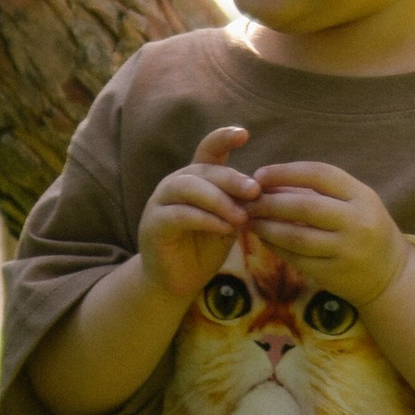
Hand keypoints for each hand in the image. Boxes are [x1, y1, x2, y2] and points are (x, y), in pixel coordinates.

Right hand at [135, 125, 258, 304]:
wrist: (178, 281)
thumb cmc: (205, 248)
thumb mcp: (229, 222)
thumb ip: (239, 204)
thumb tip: (262, 191)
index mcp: (197, 178)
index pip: (208, 150)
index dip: (223, 138)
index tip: (243, 134)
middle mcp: (176, 184)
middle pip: (203, 170)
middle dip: (231, 179)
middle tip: (255, 191)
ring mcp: (160, 202)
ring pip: (188, 187)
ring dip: (218, 199)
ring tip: (241, 217)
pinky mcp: (153, 224)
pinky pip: (179, 214)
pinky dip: (204, 219)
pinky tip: (223, 227)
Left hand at [245, 160, 408, 307]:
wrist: (391, 276)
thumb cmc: (366, 229)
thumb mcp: (355, 203)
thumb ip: (319, 191)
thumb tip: (270, 181)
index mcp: (362, 196)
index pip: (320, 174)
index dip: (286, 172)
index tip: (260, 175)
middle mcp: (357, 222)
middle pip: (304, 206)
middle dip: (270, 202)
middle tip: (247, 200)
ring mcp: (346, 251)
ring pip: (296, 237)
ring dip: (267, 227)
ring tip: (249, 220)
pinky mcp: (334, 274)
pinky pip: (297, 259)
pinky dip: (276, 247)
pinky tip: (264, 238)